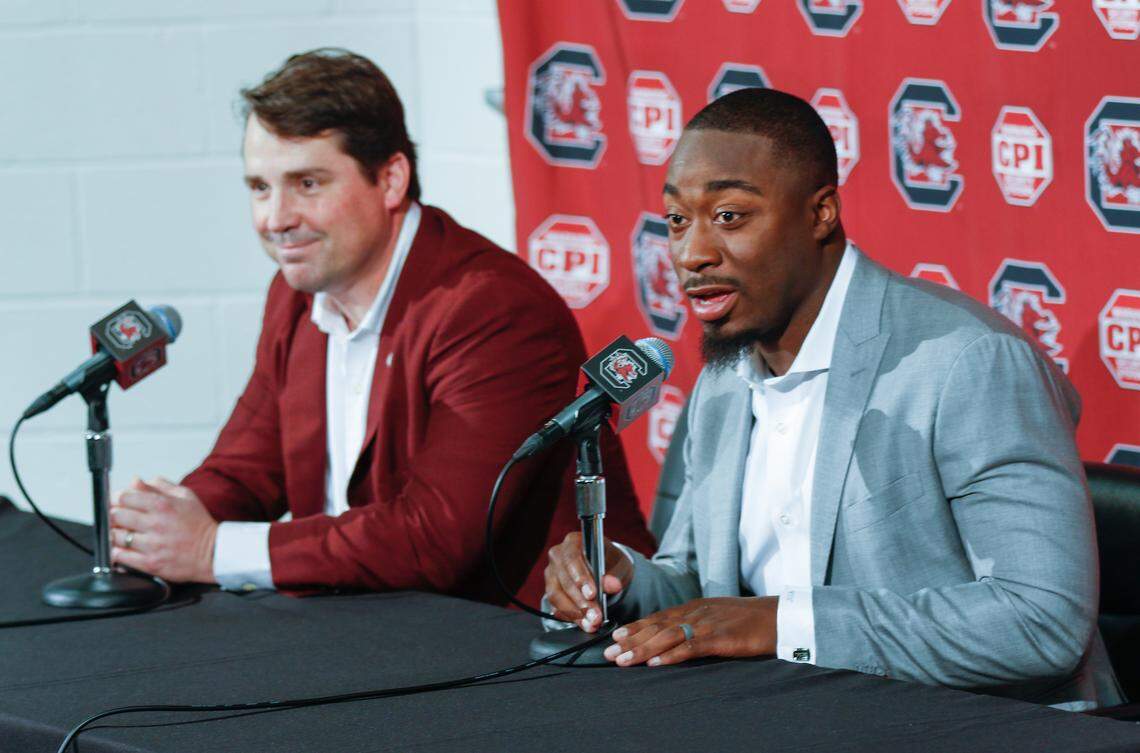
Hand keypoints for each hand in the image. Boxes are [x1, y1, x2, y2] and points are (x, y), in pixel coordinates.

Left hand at [110, 477, 217, 583]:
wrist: (213, 553)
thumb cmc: (199, 524)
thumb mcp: (185, 496)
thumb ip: (159, 486)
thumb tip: (135, 481)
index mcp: (163, 505)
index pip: (124, 496)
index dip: (117, 498)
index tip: (118, 501)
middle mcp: (156, 524)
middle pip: (116, 515)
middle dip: (114, 515)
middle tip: (119, 518)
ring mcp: (152, 545)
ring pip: (115, 536)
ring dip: (115, 534)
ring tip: (123, 533)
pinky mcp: (150, 564)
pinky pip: (120, 556)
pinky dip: (116, 552)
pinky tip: (123, 549)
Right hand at [544, 532, 632, 631]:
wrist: (606, 569)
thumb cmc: (609, 562)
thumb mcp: (617, 565)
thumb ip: (615, 574)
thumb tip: (613, 585)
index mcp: (573, 542)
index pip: (572, 558)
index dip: (581, 577)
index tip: (593, 594)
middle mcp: (557, 556)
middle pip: (564, 580)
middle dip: (581, 601)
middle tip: (596, 615)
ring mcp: (551, 573)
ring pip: (556, 595)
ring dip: (575, 612)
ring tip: (591, 623)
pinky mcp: (551, 590)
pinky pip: (556, 606)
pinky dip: (571, 617)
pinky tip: (584, 623)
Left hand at [603, 596, 777, 666]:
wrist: (778, 616)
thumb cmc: (750, 620)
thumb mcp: (717, 617)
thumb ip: (697, 625)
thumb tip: (677, 638)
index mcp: (695, 608)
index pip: (659, 618)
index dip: (636, 628)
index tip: (616, 637)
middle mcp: (696, 613)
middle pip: (657, 626)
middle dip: (631, 640)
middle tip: (609, 653)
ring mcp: (707, 624)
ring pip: (667, 636)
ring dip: (642, 649)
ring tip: (623, 660)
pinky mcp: (720, 638)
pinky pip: (690, 647)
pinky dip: (671, 655)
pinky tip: (656, 663)